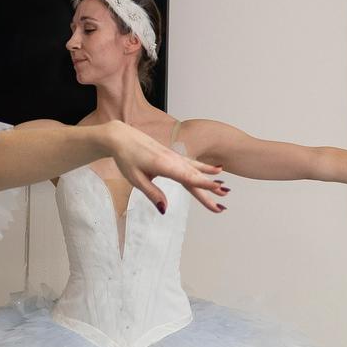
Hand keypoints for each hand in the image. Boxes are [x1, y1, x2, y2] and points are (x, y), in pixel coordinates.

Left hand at [106, 124, 228, 214]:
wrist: (121, 137)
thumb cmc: (126, 158)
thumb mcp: (135, 179)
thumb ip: (152, 194)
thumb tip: (164, 210)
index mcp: (163, 165)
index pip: (187, 177)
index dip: (203, 183)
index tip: (217, 188)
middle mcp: (172, 159)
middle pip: (194, 175)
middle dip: (210, 187)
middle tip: (225, 198)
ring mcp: (174, 156)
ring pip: (195, 169)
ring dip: (210, 178)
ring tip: (225, 187)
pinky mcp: (172, 155)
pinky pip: (191, 163)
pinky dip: (204, 168)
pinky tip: (215, 170)